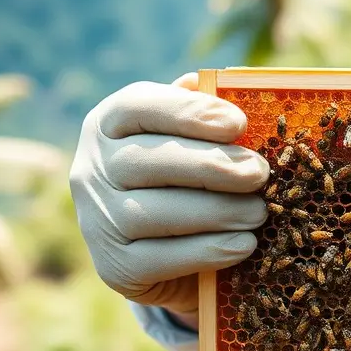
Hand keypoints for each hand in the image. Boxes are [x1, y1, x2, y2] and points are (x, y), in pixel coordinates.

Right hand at [69, 73, 269, 314]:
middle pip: (148, 162)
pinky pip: (161, 258)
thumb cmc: (190, 180)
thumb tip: (231, 84)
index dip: (188, 112)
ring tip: (259, 212)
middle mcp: (92, 169)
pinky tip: (244, 244)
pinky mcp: (113, 267)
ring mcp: (97, 221)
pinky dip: (209, 251)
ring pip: (155, 213)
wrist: (172, 255)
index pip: (138, 107)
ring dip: (217, 211)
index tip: (237, 123)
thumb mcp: (194, 140)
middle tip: (259, 173)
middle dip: (212, 167)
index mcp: (109, 124)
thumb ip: (206, 113)